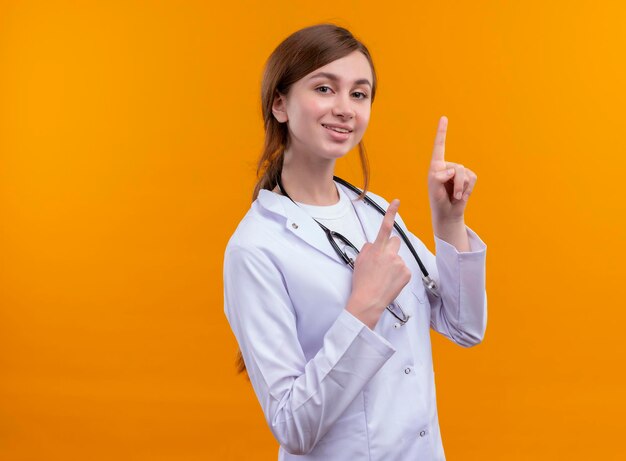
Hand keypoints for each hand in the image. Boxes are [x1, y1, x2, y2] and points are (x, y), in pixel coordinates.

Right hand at [346, 199, 411, 328]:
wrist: (368, 301)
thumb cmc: (361, 282)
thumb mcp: (359, 261)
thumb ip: (368, 249)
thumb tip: (374, 244)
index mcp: (377, 249)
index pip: (385, 226)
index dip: (391, 212)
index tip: (397, 201)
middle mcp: (390, 254)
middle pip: (395, 241)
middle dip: (391, 247)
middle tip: (383, 261)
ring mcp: (400, 263)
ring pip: (398, 257)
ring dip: (393, 263)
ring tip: (384, 276)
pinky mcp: (406, 273)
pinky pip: (403, 269)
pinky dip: (398, 274)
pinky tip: (390, 282)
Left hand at [427, 116, 477, 223]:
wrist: (448, 213)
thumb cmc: (437, 199)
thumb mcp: (434, 188)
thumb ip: (439, 176)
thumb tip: (452, 171)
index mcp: (437, 165)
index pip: (440, 146)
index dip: (442, 132)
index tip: (444, 118)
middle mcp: (449, 165)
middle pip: (457, 168)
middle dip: (455, 184)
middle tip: (451, 195)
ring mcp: (460, 171)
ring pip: (465, 174)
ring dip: (461, 188)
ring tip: (455, 196)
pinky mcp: (470, 178)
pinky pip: (472, 179)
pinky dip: (467, 189)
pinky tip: (461, 195)